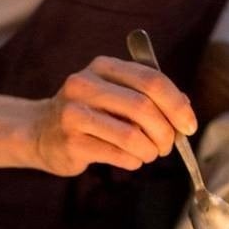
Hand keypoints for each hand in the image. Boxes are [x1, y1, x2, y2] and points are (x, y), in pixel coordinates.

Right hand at [32, 56, 196, 175]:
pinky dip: (133, 161)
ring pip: (131, 135)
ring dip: (150, 150)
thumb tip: (185, 108)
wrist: (39, 132)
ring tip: (149, 154)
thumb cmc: (87, 114)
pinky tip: (131, 159)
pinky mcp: (71, 143)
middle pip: (143, 108)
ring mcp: (74, 114)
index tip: (189, 125)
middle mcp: (85, 85)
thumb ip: (147, 96)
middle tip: (167, 146)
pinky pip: (117, 155)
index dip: (177, 105)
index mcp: (103, 67)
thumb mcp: (113, 93)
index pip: (151, 80)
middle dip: (165, 132)